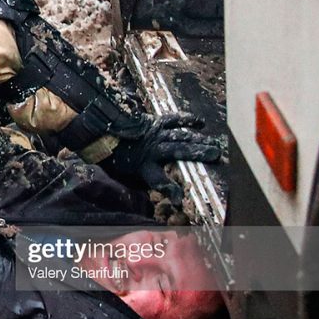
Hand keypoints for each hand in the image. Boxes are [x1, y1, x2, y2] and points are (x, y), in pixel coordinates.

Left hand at [105, 113, 222, 202]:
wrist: (101, 133)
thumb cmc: (115, 157)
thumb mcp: (127, 176)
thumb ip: (145, 183)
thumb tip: (161, 198)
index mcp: (143, 165)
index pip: (159, 180)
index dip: (170, 190)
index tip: (180, 199)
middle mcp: (153, 149)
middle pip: (179, 151)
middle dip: (198, 154)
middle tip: (216, 156)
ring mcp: (155, 134)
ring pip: (180, 136)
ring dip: (199, 140)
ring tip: (215, 144)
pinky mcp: (154, 122)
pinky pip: (173, 119)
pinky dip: (187, 119)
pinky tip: (201, 122)